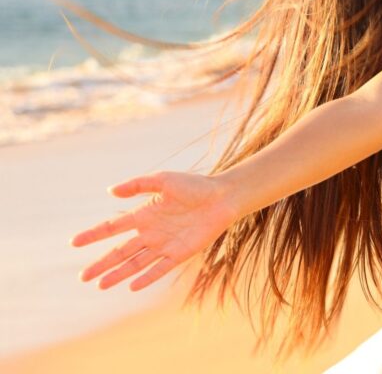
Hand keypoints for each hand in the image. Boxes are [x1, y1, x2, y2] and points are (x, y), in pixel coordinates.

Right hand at [70, 171, 238, 291]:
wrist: (222, 197)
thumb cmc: (194, 186)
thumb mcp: (163, 180)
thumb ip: (138, 185)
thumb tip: (111, 191)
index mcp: (144, 214)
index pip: (113, 227)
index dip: (94, 234)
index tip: (74, 242)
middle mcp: (151, 232)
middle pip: (120, 251)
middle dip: (102, 264)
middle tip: (83, 277)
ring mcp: (164, 244)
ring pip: (135, 263)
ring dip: (118, 274)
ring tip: (100, 285)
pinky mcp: (180, 253)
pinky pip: (160, 268)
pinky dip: (146, 277)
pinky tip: (132, 286)